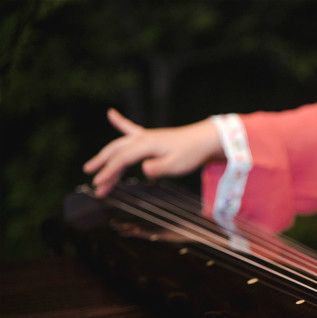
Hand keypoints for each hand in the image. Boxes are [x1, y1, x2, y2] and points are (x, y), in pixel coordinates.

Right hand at [83, 108, 223, 196]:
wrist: (205, 139)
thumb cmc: (192, 153)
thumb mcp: (176, 165)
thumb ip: (158, 168)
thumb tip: (143, 169)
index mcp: (146, 145)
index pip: (121, 160)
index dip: (108, 172)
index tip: (98, 184)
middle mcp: (142, 139)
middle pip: (116, 152)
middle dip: (102, 165)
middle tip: (91, 178)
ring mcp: (146, 137)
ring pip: (120, 145)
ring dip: (106, 156)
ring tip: (92, 166)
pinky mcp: (151, 137)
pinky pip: (131, 129)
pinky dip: (120, 122)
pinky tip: (111, 114)